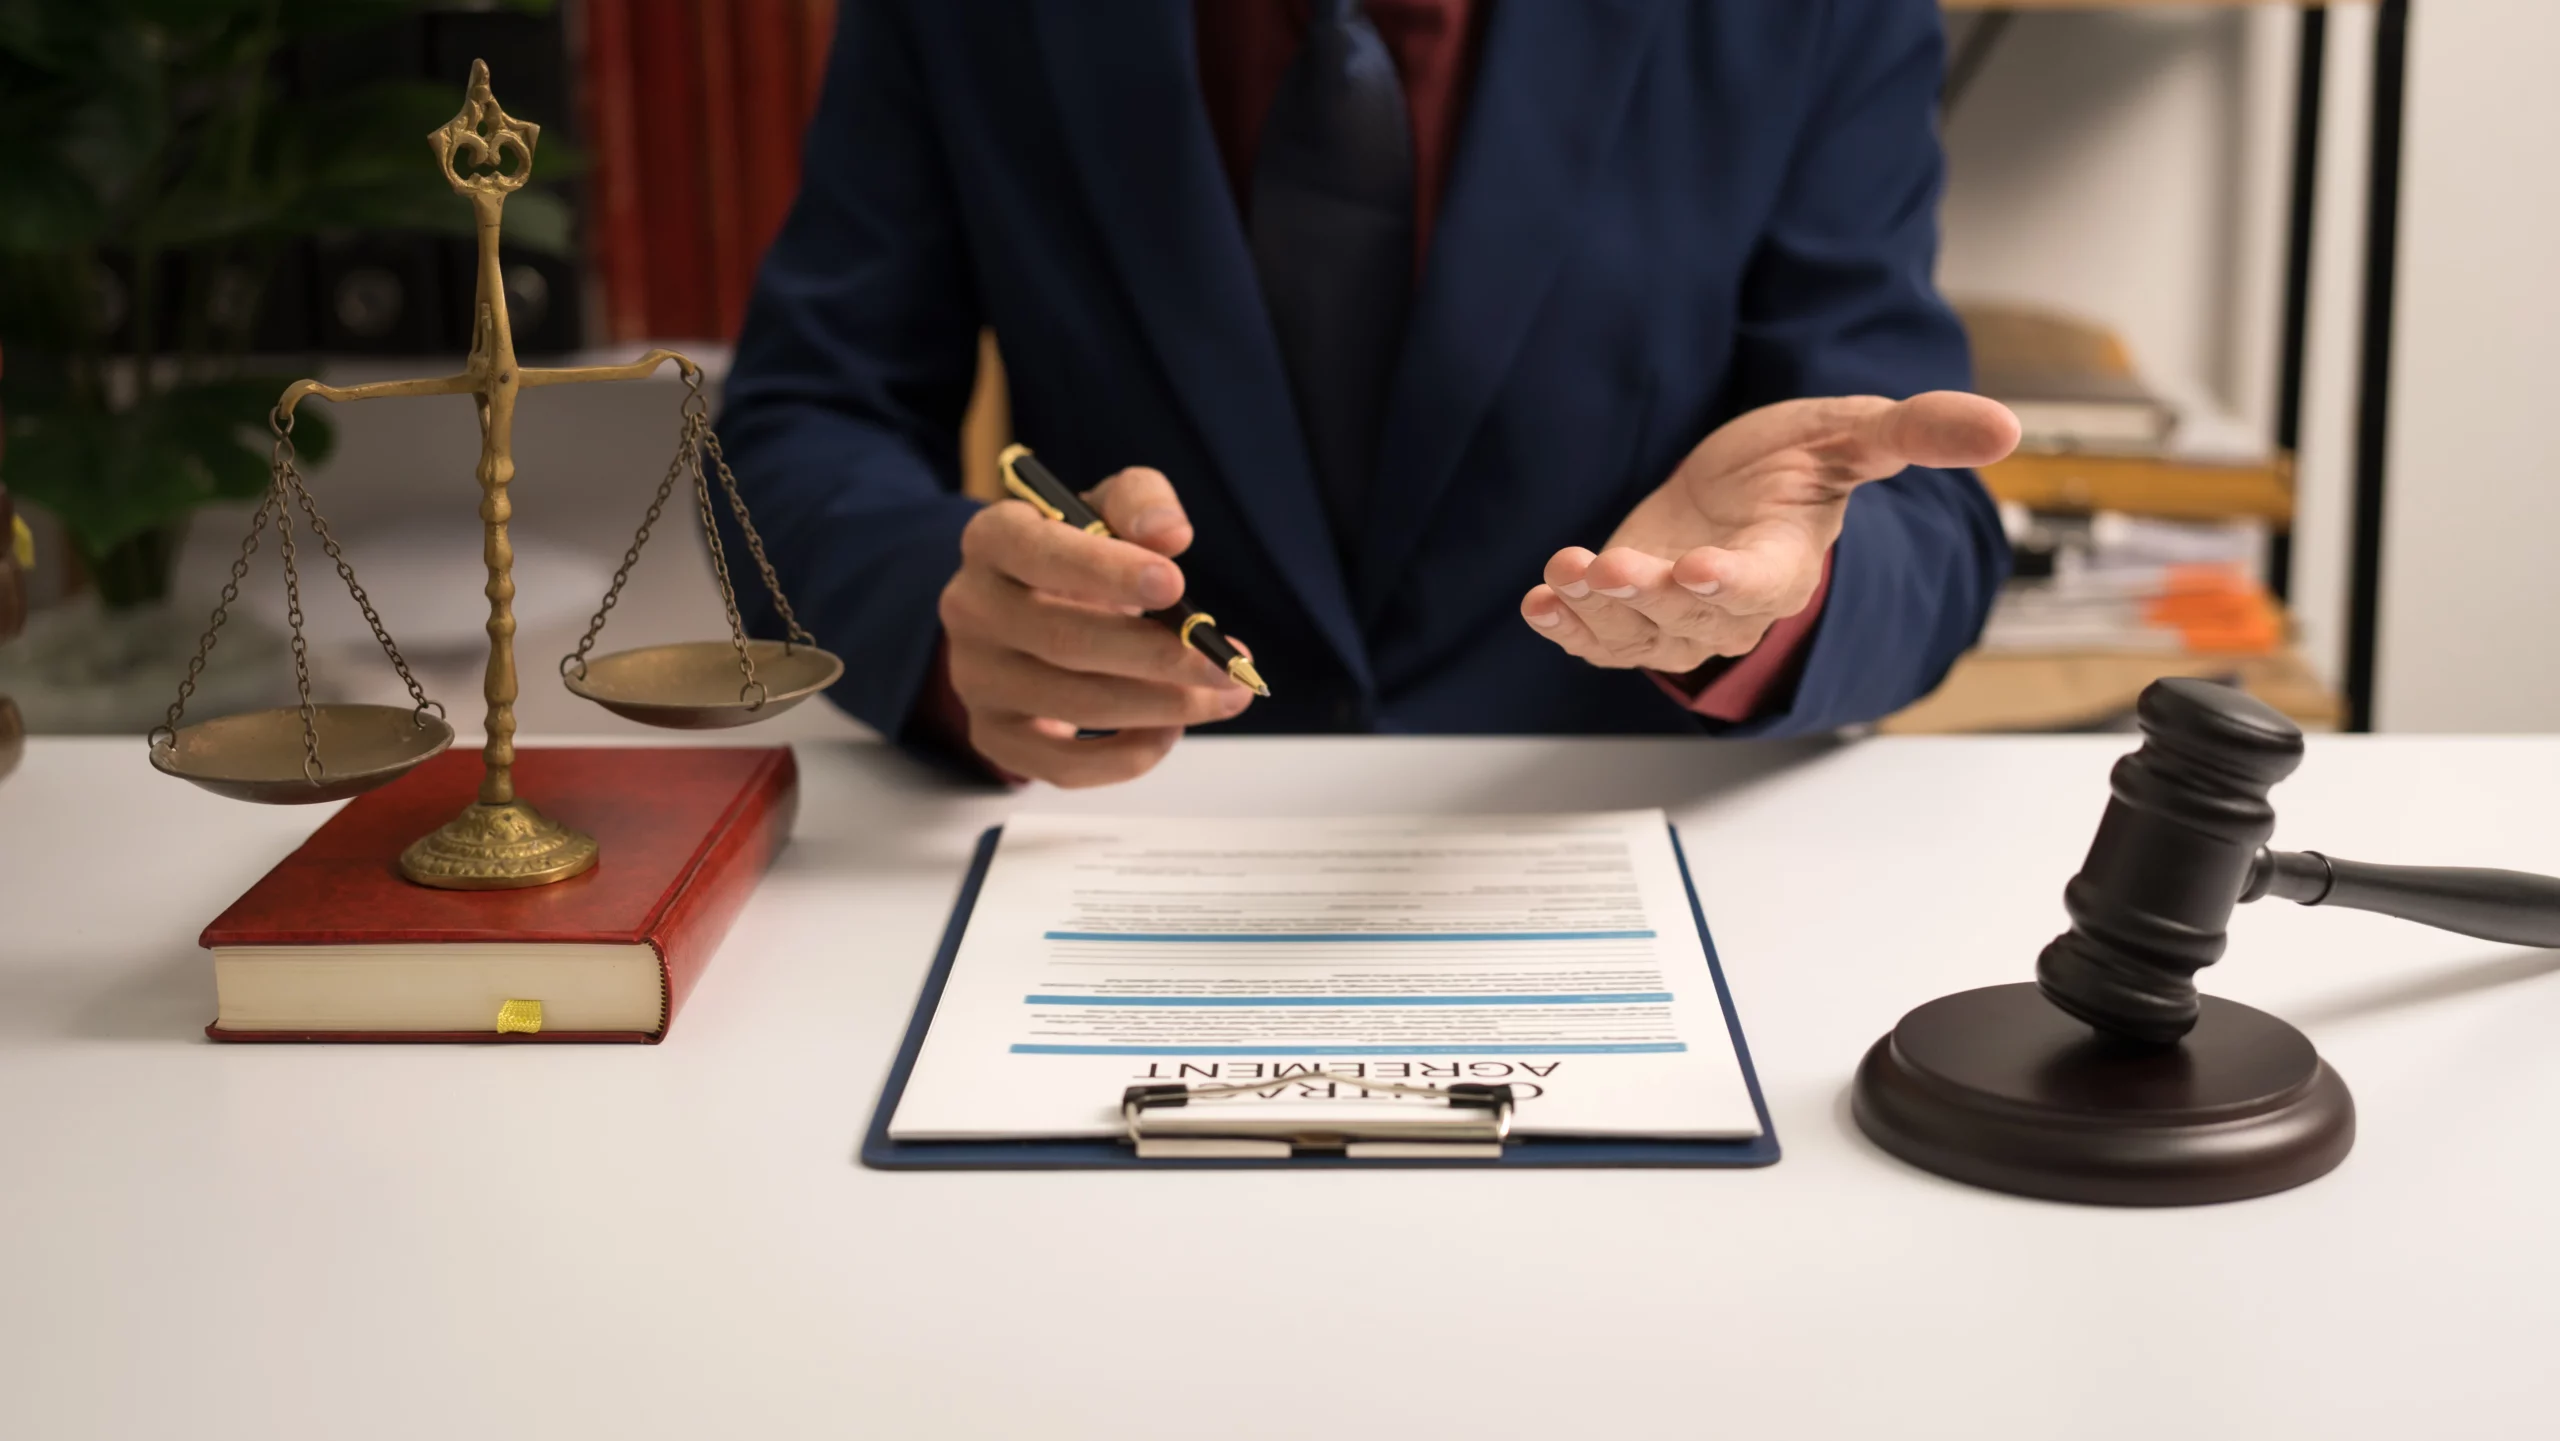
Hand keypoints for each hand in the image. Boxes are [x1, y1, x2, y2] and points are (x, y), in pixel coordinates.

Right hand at [938, 467, 1253, 785]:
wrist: (1031, 606)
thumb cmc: (1077, 554)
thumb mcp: (1106, 509)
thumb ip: (1140, 503)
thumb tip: (1170, 534)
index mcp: (992, 541)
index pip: (1039, 554)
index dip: (1107, 571)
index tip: (1174, 584)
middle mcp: (971, 610)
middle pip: (1065, 641)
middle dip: (1159, 655)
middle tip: (1226, 661)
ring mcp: (977, 679)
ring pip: (1075, 705)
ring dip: (1164, 706)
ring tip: (1224, 695)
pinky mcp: (994, 736)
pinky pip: (1063, 767)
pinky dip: (1130, 756)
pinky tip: (1170, 727)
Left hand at [1520, 391, 2020, 674]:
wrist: (1740, 484)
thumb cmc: (1798, 460)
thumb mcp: (1854, 431)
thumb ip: (1917, 429)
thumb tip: (2005, 425)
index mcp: (1786, 563)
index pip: (1763, 583)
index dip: (1732, 581)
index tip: (1699, 568)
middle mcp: (1731, 602)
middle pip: (1688, 615)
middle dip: (1645, 594)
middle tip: (1609, 567)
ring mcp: (1677, 613)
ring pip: (1636, 632)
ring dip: (1594, 609)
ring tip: (1564, 575)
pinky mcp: (1633, 614)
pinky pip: (1599, 638)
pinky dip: (1566, 625)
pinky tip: (1539, 602)